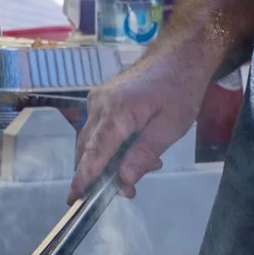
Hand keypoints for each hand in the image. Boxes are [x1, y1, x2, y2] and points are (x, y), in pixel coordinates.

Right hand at [71, 45, 215, 199]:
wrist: (178, 56)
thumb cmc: (179, 90)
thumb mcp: (171, 126)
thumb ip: (144, 153)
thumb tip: (123, 179)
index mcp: (118, 111)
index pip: (95, 151)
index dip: (84, 177)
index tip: (74, 198)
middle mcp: (99, 105)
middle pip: (88, 149)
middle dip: (101, 175)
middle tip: (129, 190)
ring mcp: (97, 100)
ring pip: (91, 141)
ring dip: (108, 161)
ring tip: (142, 166)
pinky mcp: (100, 100)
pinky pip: (97, 130)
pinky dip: (110, 146)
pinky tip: (135, 150)